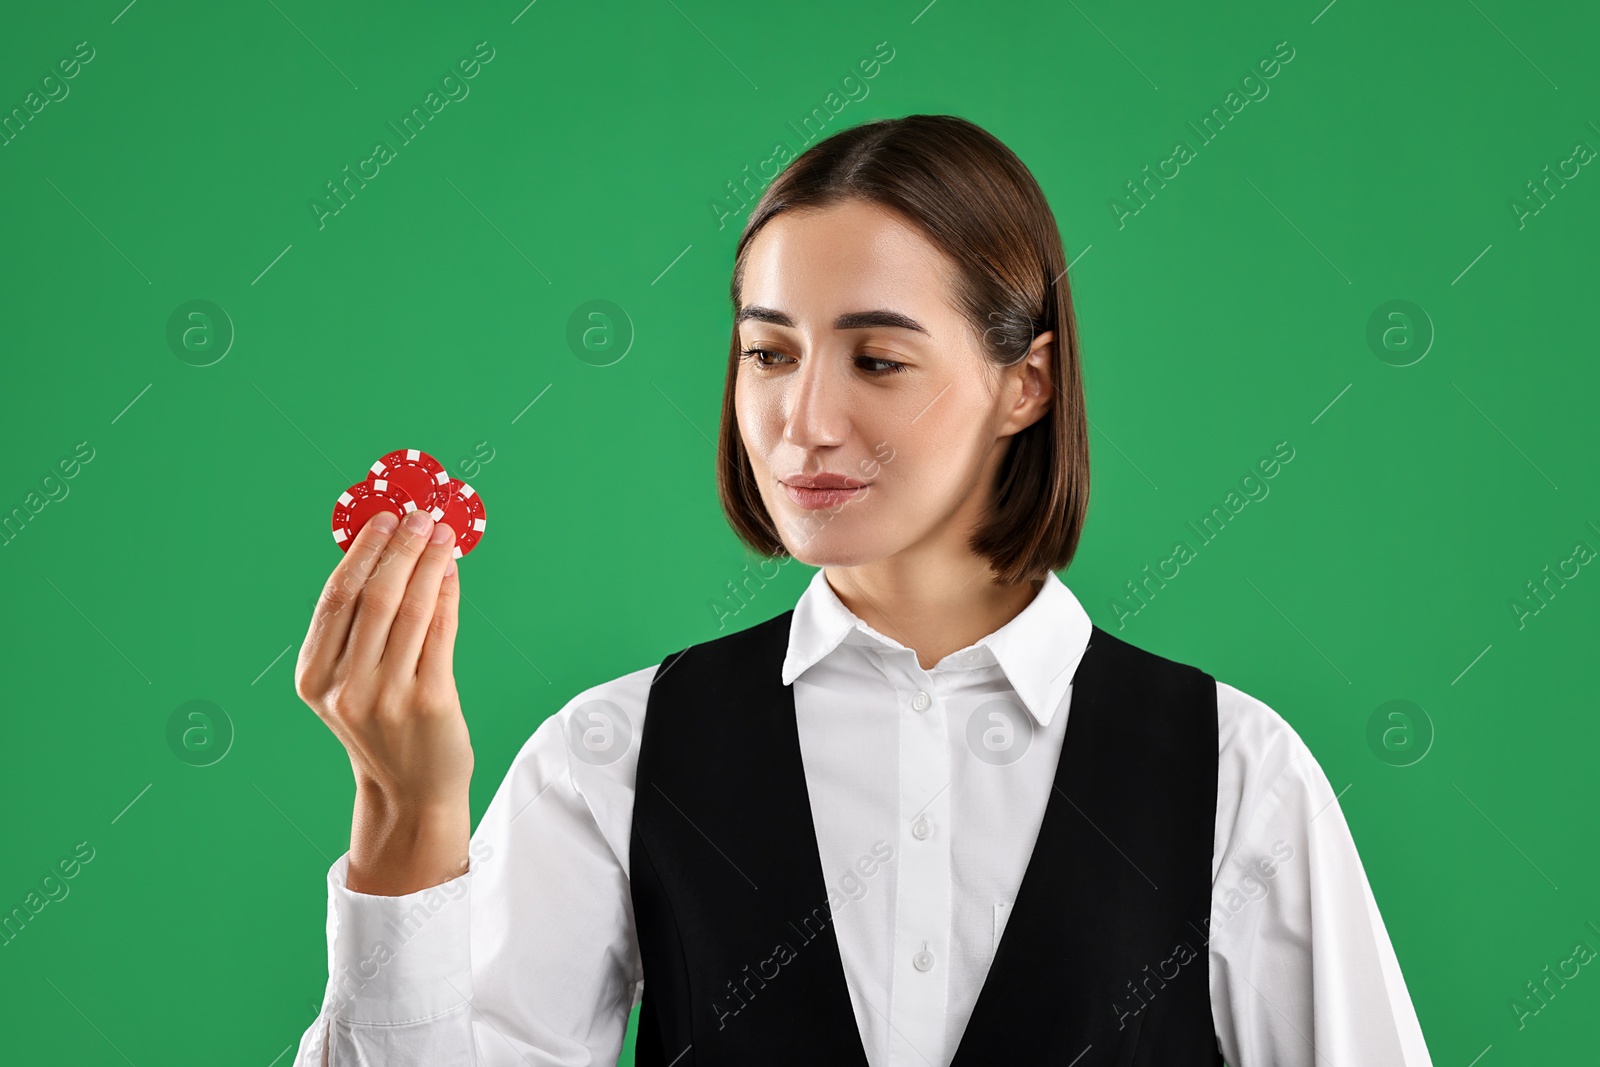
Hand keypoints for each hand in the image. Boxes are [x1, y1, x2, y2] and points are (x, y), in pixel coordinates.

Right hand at [294, 508, 472, 893]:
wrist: (410, 792)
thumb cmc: (383, 725)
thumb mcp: (353, 680)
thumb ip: (362, 626)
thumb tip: (393, 549)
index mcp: (314, 678)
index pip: (336, 600)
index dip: (362, 552)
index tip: (385, 517)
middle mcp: (345, 688)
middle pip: (374, 598)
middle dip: (400, 549)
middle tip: (420, 515)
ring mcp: (387, 698)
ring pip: (410, 611)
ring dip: (429, 564)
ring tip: (443, 534)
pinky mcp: (429, 703)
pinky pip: (440, 634)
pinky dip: (448, 596)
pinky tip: (453, 572)